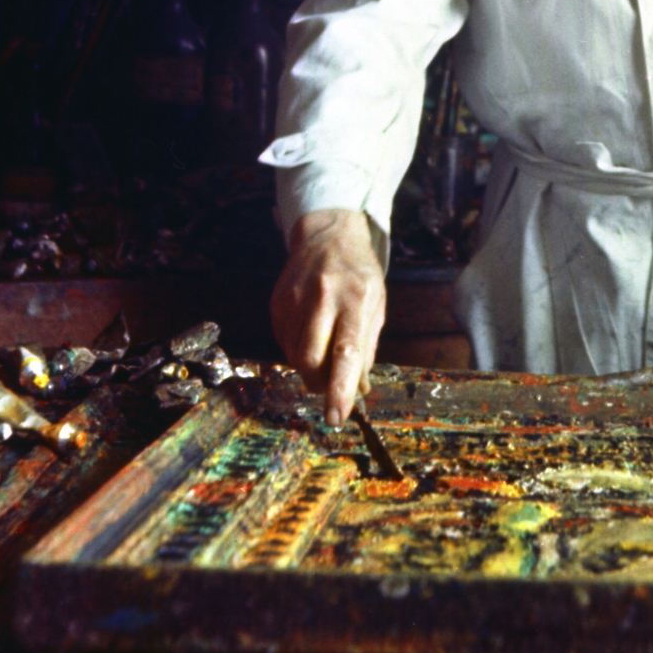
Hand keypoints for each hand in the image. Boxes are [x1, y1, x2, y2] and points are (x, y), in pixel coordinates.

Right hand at [270, 208, 385, 425]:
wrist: (328, 235)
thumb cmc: (359, 275)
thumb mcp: (375, 305)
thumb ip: (367, 349)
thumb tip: (359, 391)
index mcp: (356, 298)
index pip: (346, 352)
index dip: (340, 389)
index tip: (336, 417)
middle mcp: (322, 297)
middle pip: (309, 359)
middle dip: (318, 383)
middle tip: (329, 385)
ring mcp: (295, 299)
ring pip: (293, 355)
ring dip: (309, 368)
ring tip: (324, 351)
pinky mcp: (277, 303)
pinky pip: (283, 342)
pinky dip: (297, 350)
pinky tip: (310, 333)